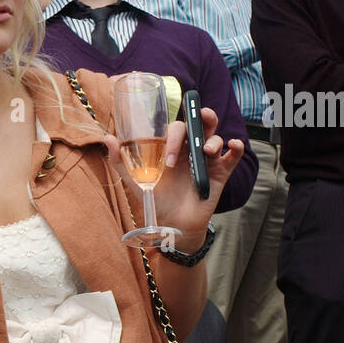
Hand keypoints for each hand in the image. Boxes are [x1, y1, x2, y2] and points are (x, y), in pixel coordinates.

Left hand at [106, 107, 244, 249]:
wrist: (173, 225)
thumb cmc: (156, 200)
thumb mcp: (135, 181)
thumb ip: (121, 161)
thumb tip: (107, 138)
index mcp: (173, 148)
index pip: (178, 128)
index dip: (175, 136)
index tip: (170, 159)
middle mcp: (191, 150)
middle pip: (200, 124)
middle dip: (202, 117)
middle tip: (200, 117)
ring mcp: (206, 160)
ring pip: (216, 137)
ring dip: (214, 139)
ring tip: (207, 152)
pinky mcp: (220, 173)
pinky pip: (233, 156)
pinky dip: (236, 147)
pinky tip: (233, 146)